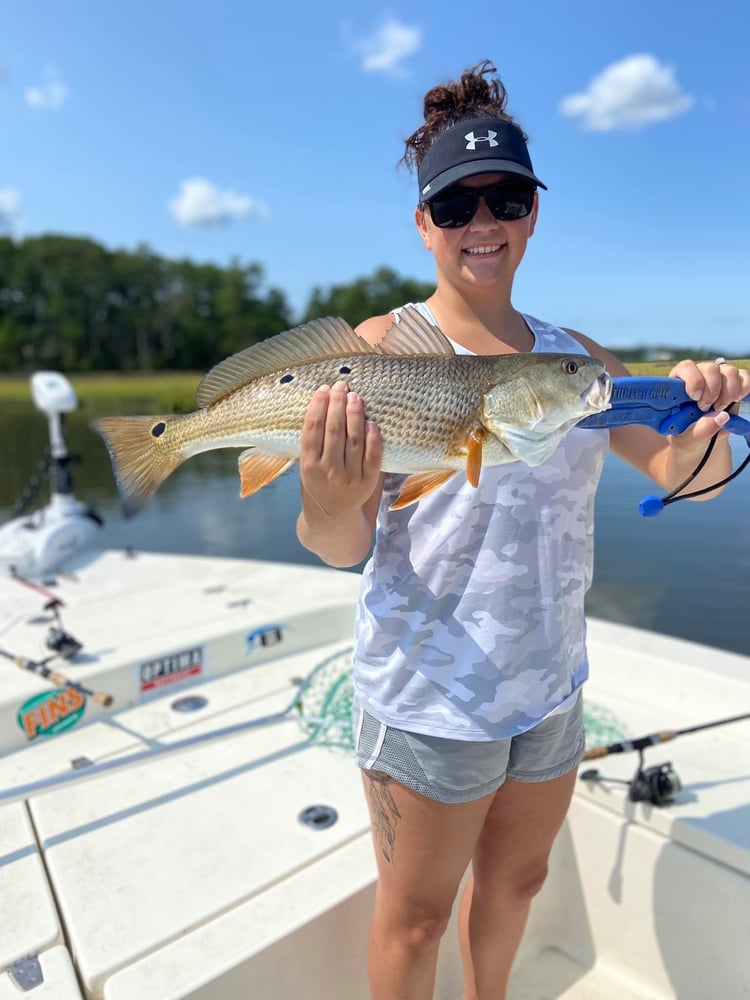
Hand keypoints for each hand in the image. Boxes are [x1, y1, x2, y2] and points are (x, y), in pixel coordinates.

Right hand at [299, 380, 382, 522]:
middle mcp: (328, 472)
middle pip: (334, 430)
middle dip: (337, 404)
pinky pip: (373, 456)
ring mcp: (349, 478)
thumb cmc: (317, 486)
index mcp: (309, 466)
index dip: (318, 406)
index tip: (323, 389)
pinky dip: (373, 437)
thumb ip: (314, 444)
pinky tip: (372, 422)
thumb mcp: (306, 468)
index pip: (313, 429)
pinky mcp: (367, 482)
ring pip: (354, 440)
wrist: (332, 519)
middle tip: (341, 386)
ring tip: (355, 397)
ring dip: (355, 414)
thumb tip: (326, 406)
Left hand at [669, 358, 749, 445]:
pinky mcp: (734, 382)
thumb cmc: (687, 435)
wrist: (702, 440)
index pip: (685, 368)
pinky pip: (744, 376)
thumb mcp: (687, 440)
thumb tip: (721, 417)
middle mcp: (698, 375)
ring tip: (720, 408)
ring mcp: (717, 377)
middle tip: (706, 408)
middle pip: (710, 369)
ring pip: (729, 372)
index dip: (693, 380)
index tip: (696, 397)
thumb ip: (699, 430)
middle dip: (712, 391)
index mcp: (677, 385)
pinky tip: (735, 400)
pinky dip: (743, 388)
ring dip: (728, 393)